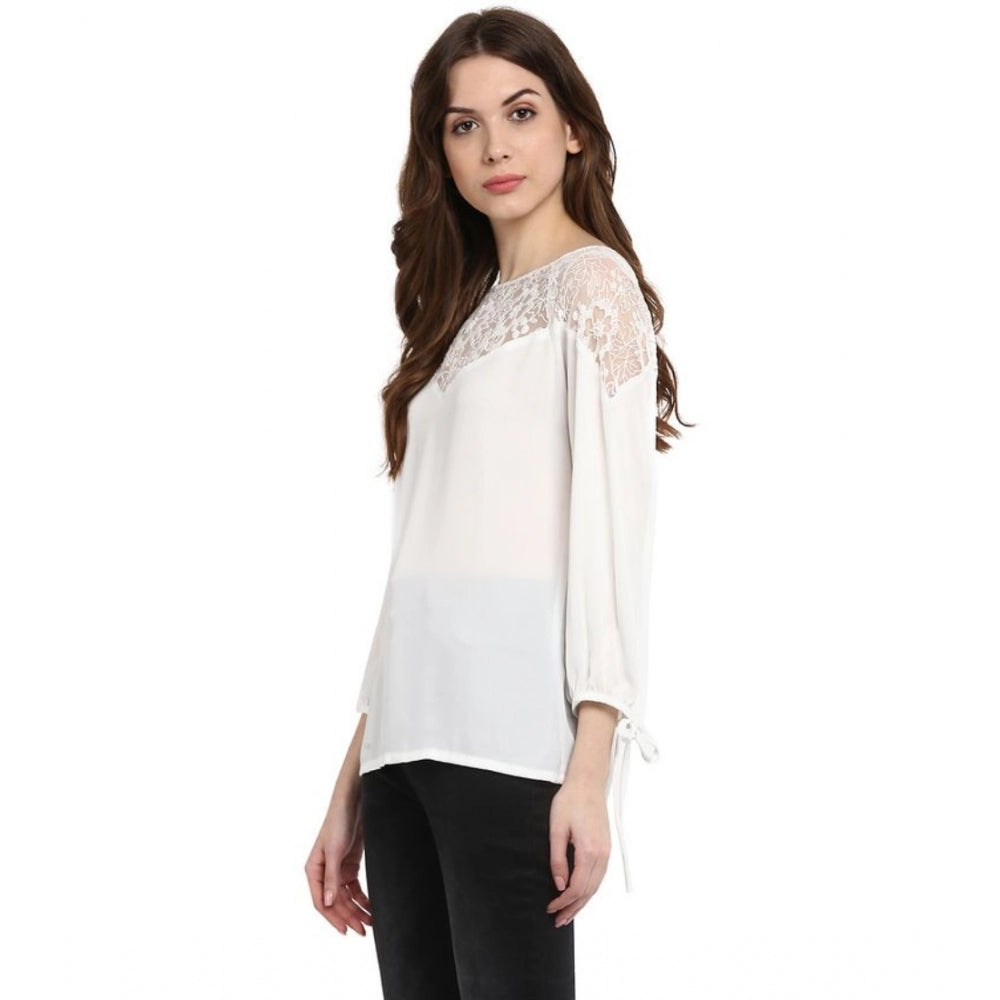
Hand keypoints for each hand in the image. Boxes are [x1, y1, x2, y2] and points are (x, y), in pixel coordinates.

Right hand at [305, 792, 372, 936]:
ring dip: (357, 910)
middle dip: (349, 916)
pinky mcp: (349, 864)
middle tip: (363, 930)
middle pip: (335, 902)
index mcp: (313, 870)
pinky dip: (362, 898)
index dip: (333, 918)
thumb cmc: (338, 821)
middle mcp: (323, 872)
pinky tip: (371, 906)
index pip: (321, 902)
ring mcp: (337, 869)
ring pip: (346, 897)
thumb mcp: (335, 851)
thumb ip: (332, 878)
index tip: (347, 930)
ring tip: (371, 922)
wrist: (353, 801)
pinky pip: (354, 887)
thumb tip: (328, 903)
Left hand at [545, 775, 610, 926]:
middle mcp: (602, 855)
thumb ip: (557, 858)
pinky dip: (590, 890)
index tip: (550, 907)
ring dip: (582, 902)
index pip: (576, 887)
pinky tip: (581, 895)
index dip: (563, 901)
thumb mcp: (556, 828)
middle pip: (588, 891)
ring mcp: (606, 851)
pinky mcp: (606, 847)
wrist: (588, 783)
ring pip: (596, 886)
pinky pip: (599, 876)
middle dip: (573, 908)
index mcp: (589, 850)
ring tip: (569, 914)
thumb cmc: (570, 801)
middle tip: (558, 920)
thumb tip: (559, 884)